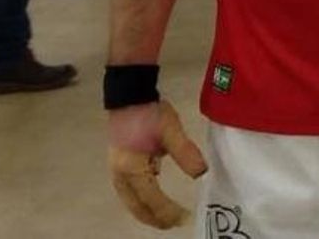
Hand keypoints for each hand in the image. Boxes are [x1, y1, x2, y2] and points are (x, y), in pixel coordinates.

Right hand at [107, 100, 207, 227]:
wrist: (129, 94)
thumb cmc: (149, 113)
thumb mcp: (171, 131)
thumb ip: (186, 153)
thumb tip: (201, 173)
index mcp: (132, 169)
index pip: (152, 199)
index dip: (167, 212)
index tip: (184, 217)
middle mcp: (120, 175)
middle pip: (136, 206)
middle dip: (154, 218)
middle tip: (174, 224)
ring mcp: (117, 170)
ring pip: (131, 200)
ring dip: (146, 211)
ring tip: (164, 218)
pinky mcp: (120, 164)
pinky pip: (129, 191)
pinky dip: (141, 200)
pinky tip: (153, 198)